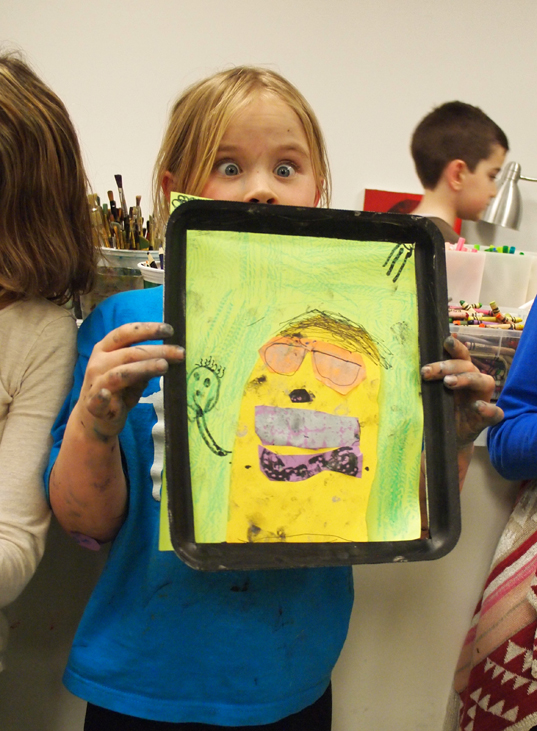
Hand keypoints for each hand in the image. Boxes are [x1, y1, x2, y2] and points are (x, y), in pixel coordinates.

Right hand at [77, 322, 183, 440]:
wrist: (94, 420)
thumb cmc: (117, 391)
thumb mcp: (134, 374)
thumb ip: (146, 364)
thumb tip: (172, 355)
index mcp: (106, 349)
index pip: (126, 333)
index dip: (147, 329)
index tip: (170, 330)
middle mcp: (99, 363)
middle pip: (129, 353)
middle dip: (157, 350)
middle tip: (180, 353)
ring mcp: (95, 383)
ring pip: (120, 373)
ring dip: (143, 368)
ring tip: (164, 365)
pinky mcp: (93, 405)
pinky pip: (97, 400)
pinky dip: (101, 397)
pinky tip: (106, 394)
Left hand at [421, 335, 503, 447]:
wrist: (446, 437)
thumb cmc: (437, 410)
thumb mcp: (428, 394)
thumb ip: (425, 381)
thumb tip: (404, 368)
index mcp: (460, 372)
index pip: (460, 355)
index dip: (455, 347)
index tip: (446, 341)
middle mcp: (474, 381)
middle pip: (467, 366)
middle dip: (448, 366)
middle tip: (426, 372)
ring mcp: (483, 398)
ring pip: (483, 381)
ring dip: (466, 379)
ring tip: (448, 383)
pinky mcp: (486, 418)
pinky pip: (495, 412)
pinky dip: (487, 408)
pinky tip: (477, 406)